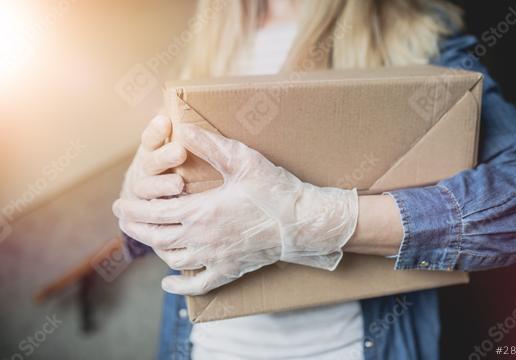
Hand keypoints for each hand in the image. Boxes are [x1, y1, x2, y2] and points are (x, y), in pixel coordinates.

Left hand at [113, 124, 357, 294]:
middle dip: (135, 228)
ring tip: (144, 237)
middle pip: (157, 237)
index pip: (155, 212)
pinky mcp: (229, 269)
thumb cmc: (274, 189)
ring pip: (172, 258)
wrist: (302, 222)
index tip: (120, 204)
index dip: (134, 209)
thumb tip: (181, 130)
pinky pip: (199, 284)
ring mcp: (215, 257)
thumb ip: (210, 145)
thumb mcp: (242, 160)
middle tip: (123, 218)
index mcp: (202, 210)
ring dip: (153, 249)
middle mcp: (202, 238)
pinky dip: (180, 286)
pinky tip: (168, 282)